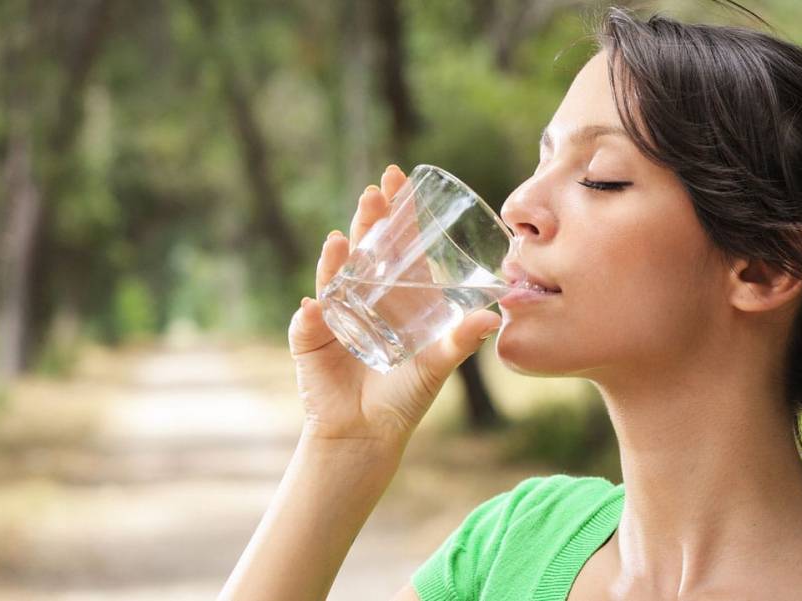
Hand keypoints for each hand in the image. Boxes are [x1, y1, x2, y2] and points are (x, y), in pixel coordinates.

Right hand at [286, 164, 501, 448]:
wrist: (368, 432)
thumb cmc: (405, 395)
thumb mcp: (438, 364)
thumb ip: (461, 341)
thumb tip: (491, 316)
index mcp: (394, 294)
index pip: (394, 242)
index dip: (395, 210)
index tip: (398, 177)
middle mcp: (362, 296)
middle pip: (363, 248)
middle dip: (368, 219)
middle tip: (375, 192)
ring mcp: (333, 313)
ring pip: (335, 275)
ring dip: (338, 255)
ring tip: (345, 236)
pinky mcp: (310, 339)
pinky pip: (311, 321)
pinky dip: (314, 313)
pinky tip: (318, 305)